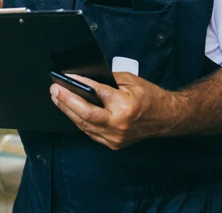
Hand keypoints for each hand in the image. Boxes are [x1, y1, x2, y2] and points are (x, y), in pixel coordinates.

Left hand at [50, 72, 177, 149]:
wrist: (167, 118)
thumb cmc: (150, 97)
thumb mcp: (131, 80)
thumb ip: (107, 79)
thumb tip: (85, 78)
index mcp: (125, 106)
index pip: (96, 93)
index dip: (79, 84)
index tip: (66, 77)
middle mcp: (119, 124)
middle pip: (84, 113)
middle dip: (66, 100)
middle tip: (54, 89)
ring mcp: (115, 137)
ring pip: (84, 125)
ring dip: (68, 110)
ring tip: (57, 98)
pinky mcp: (113, 143)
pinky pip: (90, 132)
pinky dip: (79, 120)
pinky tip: (70, 110)